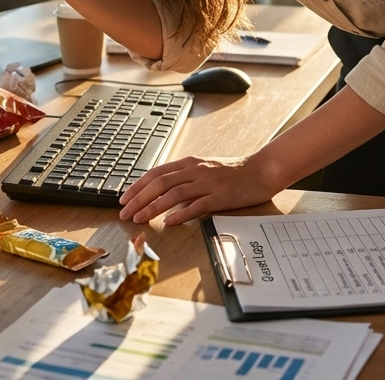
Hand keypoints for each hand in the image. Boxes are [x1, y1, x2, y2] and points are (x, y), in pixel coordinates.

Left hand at [118, 154, 281, 226]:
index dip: (138, 186)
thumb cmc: (232, 173)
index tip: (123, 198)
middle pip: (161, 183)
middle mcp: (196, 170)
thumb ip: (184, 181)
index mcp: (189, 163)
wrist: (260, 171)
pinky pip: (198, 205)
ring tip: (140, 218)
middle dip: (139, 198)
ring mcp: (208, 183)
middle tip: (125, 213)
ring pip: (175, 193)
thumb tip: (163, 197)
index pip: (157, 173)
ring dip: (154, 207)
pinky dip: (182, 213)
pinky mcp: (220, 196)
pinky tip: (170, 222)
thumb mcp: (204, 171)